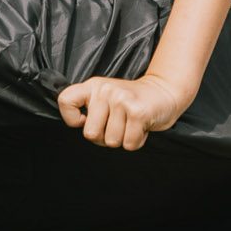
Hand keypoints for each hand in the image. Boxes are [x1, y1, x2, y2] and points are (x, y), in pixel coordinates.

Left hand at [57, 70, 191, 150]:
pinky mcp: (137, 112)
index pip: (65, 101)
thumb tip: (83, 128)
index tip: (86, 121)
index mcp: (94, 86)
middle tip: (119, 125)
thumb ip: (92, 110)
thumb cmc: (133, 101)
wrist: (165, 92)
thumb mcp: (107, 97)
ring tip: (131, 123)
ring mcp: (121, 100)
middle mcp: (105, 90)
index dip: (71, 119)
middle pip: (90, 134)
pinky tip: (141, 127)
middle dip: (105, 137)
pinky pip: (129, 144)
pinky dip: (137, 141)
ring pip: (111, 141)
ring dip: (124, 138)